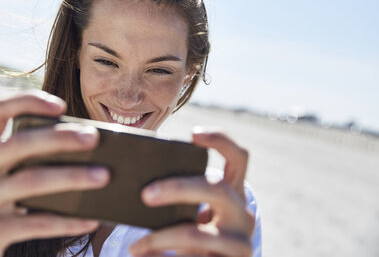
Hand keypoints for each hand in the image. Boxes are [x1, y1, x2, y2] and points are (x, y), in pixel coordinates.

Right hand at [0, 90, 109, 256]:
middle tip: (93, 138)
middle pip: (20, 144)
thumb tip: (84, 148)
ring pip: (30, 181)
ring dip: (72, 177)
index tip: (61, 106)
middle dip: (60, 138)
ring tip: (104, 176)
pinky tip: (91, 219)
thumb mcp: (1, 178)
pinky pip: (35, 223)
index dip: (28, 101)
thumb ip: (27, 161)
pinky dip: (67, 220)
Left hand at [130, 127, 254, 256]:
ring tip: (135, 245)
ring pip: (194, 234)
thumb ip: (180, 198)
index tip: (193, 133)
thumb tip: (141, 187)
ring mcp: (240, 243)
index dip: (220, 140)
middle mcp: (243, 214)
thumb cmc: (195, 237)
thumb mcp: (193, 215)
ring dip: (159, 237)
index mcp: (233, 193)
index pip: (238, 157)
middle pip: (215, 188)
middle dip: (177, 188)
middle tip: (145, 194)